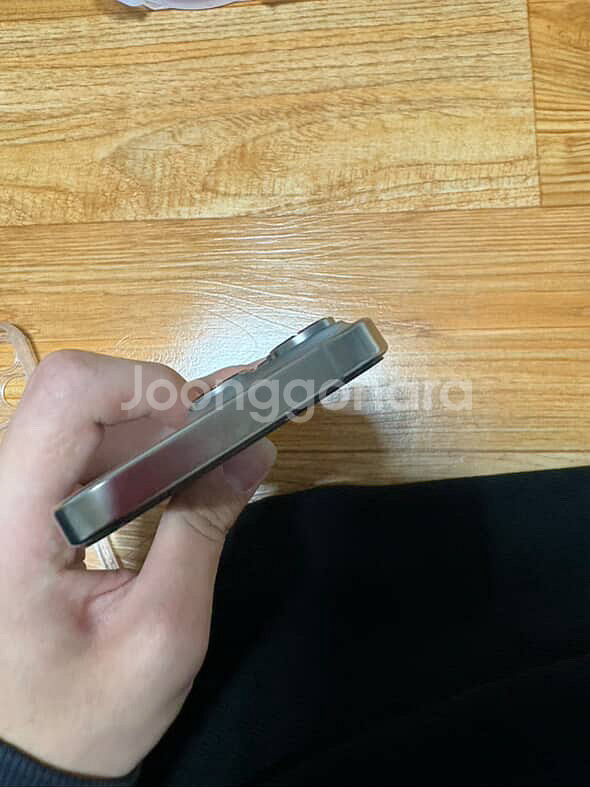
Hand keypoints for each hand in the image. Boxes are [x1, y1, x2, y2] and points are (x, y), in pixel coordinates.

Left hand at [0, 351, 275, 777]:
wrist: (25, 754)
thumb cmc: (85, 712)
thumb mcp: (163, 630)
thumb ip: (204, 529)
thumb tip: (252, 450)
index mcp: (12, 525)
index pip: (66, 395)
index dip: (144, 387)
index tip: (203, 425)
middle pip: (76, 397)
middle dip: (161, 412)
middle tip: (221, 448)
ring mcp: (6, 495)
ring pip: (82, 416)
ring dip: (152, 431)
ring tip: (205, 465)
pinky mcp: (20, 503)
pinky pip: (77, 446)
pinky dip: (134, 451)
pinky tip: (172, 479)